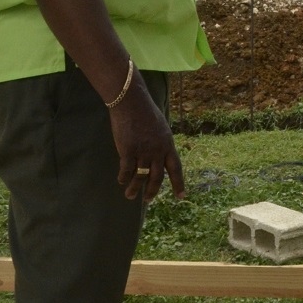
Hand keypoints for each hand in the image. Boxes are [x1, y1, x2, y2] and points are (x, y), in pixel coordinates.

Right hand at [109, 83, 185, 201]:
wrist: (132, 102)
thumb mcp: (161, 128)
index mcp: (168, 145)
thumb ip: (161, 143)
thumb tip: (159, 156)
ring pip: (140, 177)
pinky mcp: (128, 150)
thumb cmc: (146, 112)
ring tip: (130, 196)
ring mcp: (143, 151)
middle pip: (157, 177)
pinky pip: (126, 170)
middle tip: (148, 200)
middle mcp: (158, 151)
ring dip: (135, 188)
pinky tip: (121, 181)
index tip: (181, 196)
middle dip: (152, 191)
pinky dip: (123, 178)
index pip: (176, 168)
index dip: (179, 183)